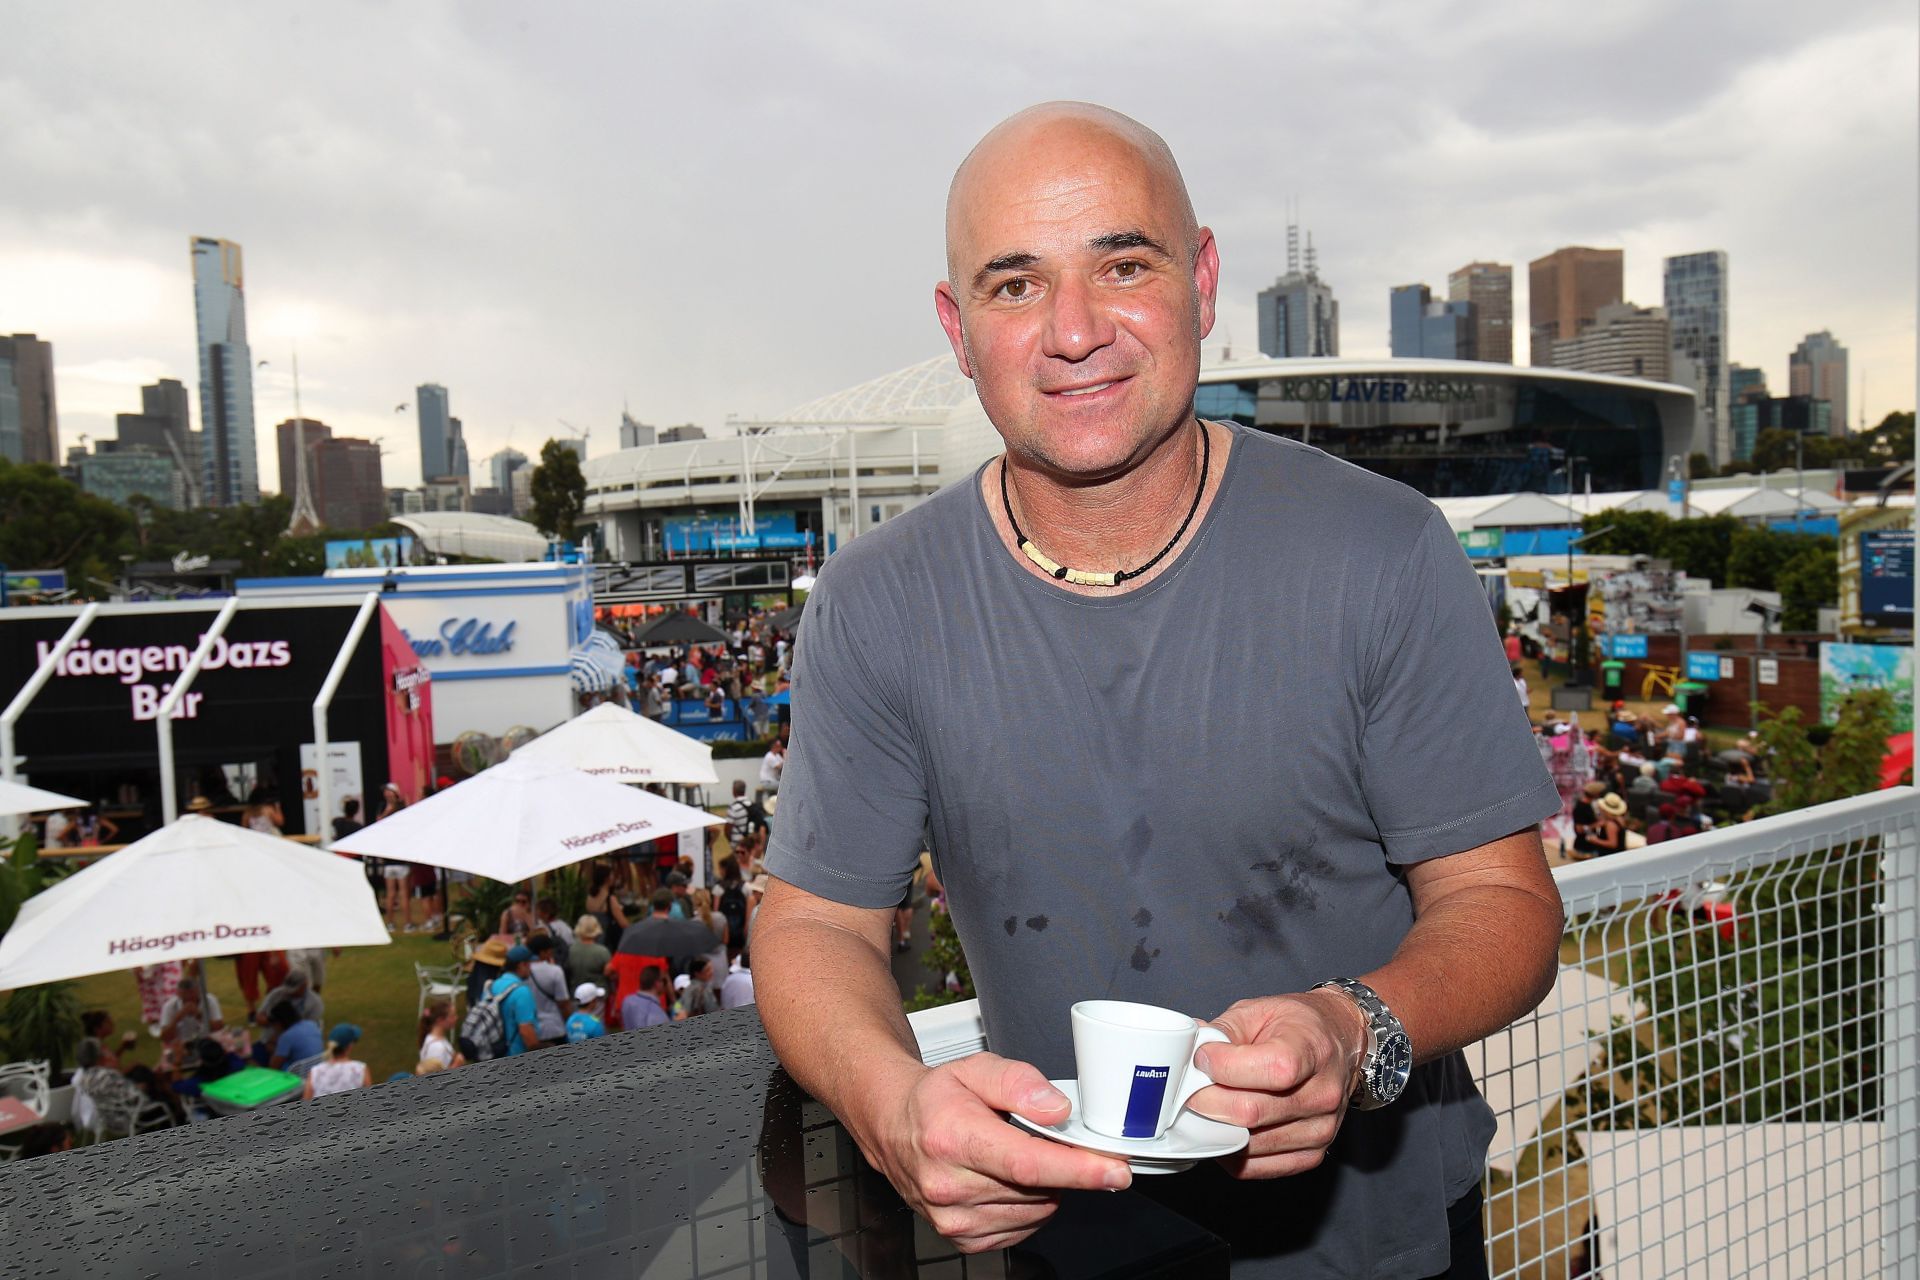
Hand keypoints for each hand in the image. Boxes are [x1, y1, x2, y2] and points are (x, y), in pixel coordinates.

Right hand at [858, 1052, 1131, 1252]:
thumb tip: (1056, 1109)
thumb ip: (1019, 1082)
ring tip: (1015, 1154)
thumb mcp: (975, 1068)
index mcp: (952, 1138)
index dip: (1078, 1169)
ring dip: (1045, 1186)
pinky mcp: (963, 1239)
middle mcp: (949, 1185)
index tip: (1115, 1170)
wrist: (894, 1127)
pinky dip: (1030, 1205)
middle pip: (1038, 1188)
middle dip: (1063, 1167)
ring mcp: (954, 1218)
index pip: (1027, 1163)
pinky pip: (1023, 1227)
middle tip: (1049, 1138)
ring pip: (1037, 1211)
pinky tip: (1009, 1180)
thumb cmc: (936, 1098)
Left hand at [1186, 991, 1369, 1178]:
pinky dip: (1231, 1152)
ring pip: (1249, 1144)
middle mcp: (1322, 1094)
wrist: (1340, 1042)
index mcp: (1312, 1050)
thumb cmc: (1298, 1026)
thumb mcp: (1258, 1010)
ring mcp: (1320, 1129)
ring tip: (1208, 1106)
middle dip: (1208, 1100)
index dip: (1222, 1065)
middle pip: (1251, 1112)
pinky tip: (1225, 1129)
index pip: (1269, 1069)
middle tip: (1191, 1088)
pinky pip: (1257, 1168)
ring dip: (1216, 1127)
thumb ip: (1222, 1031)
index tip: (1202, 1057)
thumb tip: (1189, 1051)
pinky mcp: (1311, 1154)